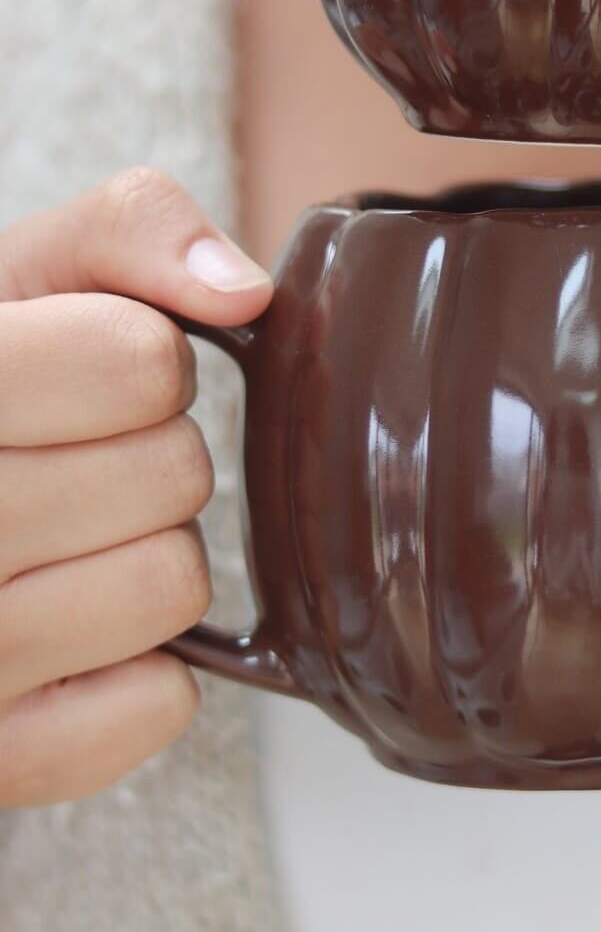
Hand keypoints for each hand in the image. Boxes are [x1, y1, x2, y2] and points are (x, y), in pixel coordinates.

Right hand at [0, 169, 271, 804]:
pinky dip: (141, 670)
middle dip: (152, 456)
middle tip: (73, 464)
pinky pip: (159, 702)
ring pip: (171, 585)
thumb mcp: (26, 274)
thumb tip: (243, 290)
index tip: (82, 375)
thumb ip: (130, 230)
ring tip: (65, 545)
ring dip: (148, 556)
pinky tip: (66, 635)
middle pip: (172, 475)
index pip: (137, 362)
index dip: (141, 359)